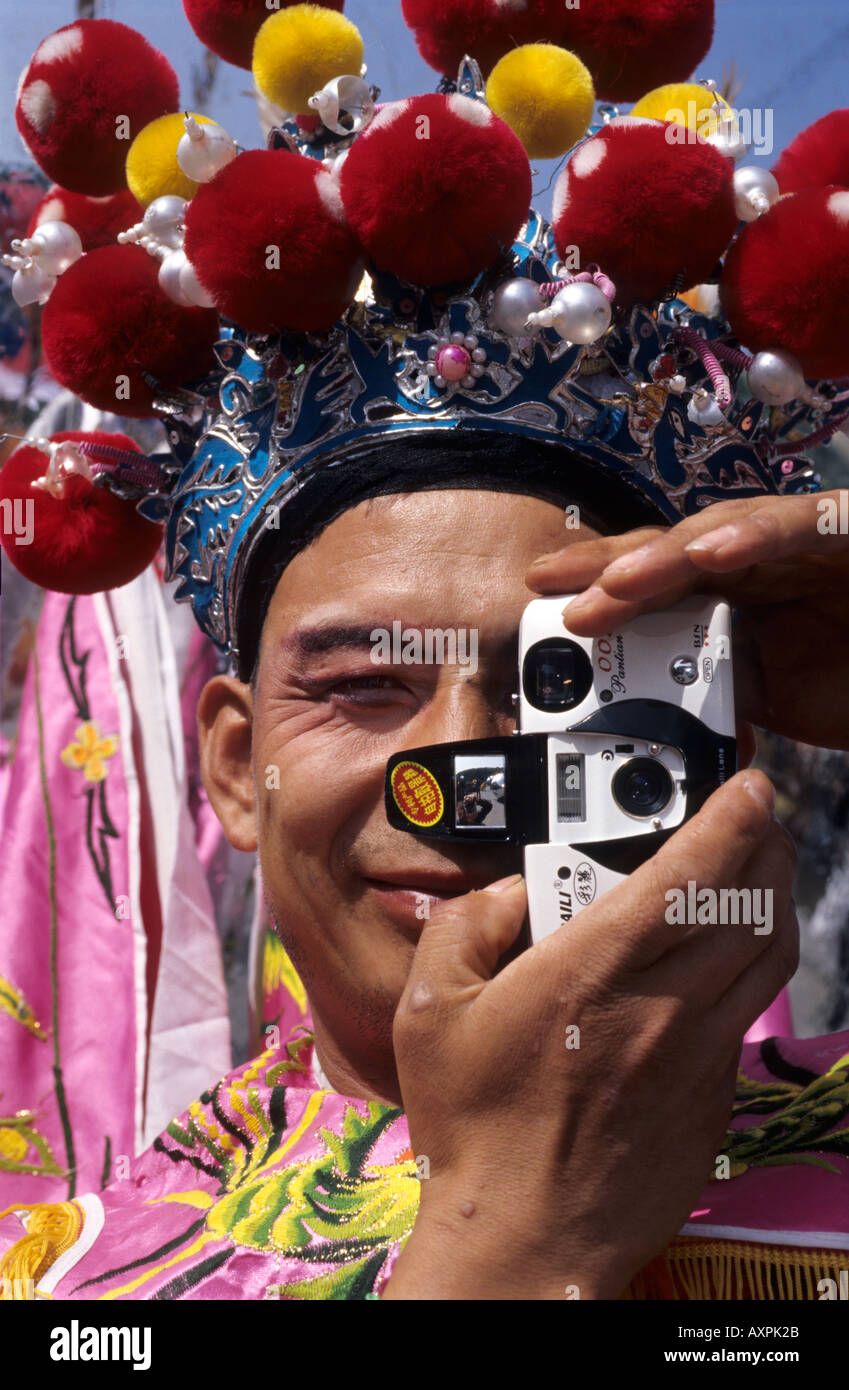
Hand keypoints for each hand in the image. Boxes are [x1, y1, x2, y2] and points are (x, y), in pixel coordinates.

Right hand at [385, 771, 797, 1299]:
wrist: (523, 1237)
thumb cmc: (474, 1126)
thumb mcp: (429, 1011)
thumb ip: (464, 928)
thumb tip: (507, 891)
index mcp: (590, 973)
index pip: (690, 874)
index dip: (731, 816)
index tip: (746, 785)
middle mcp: (660, 1007)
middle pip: (751, 902)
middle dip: (767, 842)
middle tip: (758, 814)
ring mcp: (697, 1054)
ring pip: (769, 952)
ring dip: (776, 895)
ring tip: (760, 866)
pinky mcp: (714, 1094)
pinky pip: (753, 1009)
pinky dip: (757, 961)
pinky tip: (731, 951)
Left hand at [526, 490, 848, 750]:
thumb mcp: (774, 696)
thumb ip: (716, 692)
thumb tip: (652, 714)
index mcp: (735, 595)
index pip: (655, 585)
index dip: (599, 590)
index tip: (543, 606)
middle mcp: (760, 560)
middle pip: (670, 551)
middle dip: (608, 567)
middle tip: (551, 586)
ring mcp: (802, 541)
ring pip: (721, 533)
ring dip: (663, 556)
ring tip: (615, 580)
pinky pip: (803, 527)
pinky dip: (757, 535)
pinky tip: (710, 552)